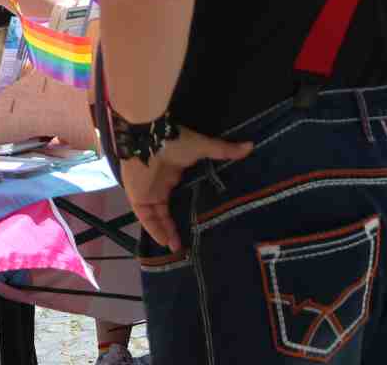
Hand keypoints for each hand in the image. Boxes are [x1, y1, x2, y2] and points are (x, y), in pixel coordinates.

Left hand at [120, 129, 252, 251]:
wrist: (149, 137)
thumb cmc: (174, 141)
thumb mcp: (203, 147)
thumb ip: (224, 150)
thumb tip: (250, 146)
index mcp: (172, 173)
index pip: (177, 195)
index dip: (185, 208)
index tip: (197, 221)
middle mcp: (159, 184)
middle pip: (165, 210)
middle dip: (174, 226)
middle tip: (186, 243)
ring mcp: (147, 191)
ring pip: (155, 217)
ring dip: (164, 231)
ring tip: (177, 248)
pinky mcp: (137, 196)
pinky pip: (145, 217)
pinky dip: (153, 229)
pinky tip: (164, 241)